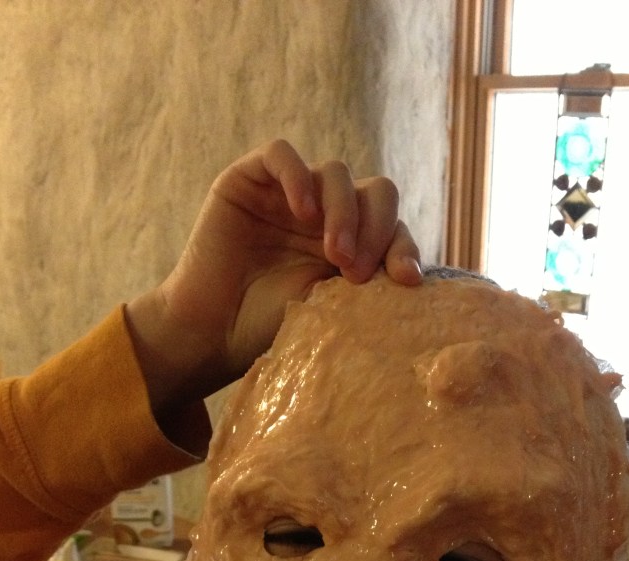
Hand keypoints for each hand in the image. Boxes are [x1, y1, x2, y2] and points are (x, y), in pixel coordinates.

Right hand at [126, 139, 420, 439]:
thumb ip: (367, 287)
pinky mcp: (250, 179)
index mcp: (351, 244)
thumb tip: (417, 280)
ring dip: (342, 211)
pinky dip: (298, 176)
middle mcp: (325, 214)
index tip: (407, 281)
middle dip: (376, 228)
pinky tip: (302, 211)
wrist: (211, 336)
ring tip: (335, 253)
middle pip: (376, 193)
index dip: (404, 247)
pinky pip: (282, 155)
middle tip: (357, 270)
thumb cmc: (267, 331)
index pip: (393, 228)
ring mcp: (289, 194)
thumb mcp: (331, 313)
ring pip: (336, 174)